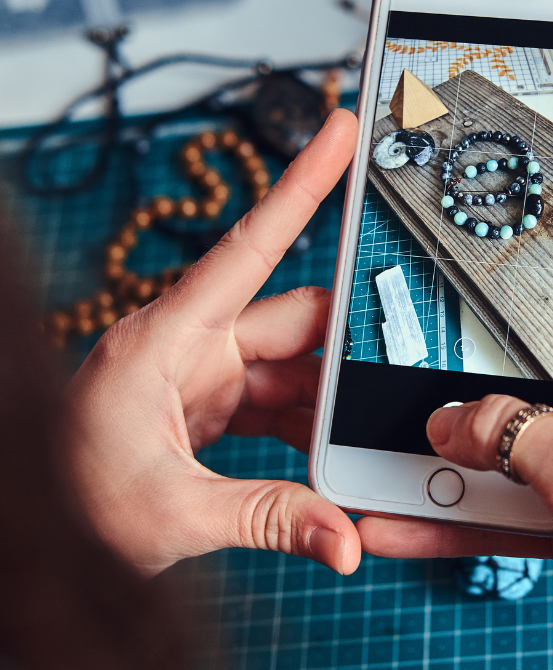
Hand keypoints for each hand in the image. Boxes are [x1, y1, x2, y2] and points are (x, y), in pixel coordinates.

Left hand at [64, 109, 361, 577]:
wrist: (31, 536)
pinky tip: (332, 457)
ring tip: (364, 438)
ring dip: (328, 403)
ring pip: (291, 366)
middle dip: (348, 350)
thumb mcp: (171, 514)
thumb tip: (346, 539)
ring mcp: (201, 374)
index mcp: (166, 339)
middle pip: (293, 320)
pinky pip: (275, 400)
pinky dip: (306, 426)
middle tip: (398, 375)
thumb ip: (270, 518)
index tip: (340, 129)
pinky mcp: (207, 405)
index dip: (302, 184)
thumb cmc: (66, 506)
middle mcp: (188, 344)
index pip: (250, 246)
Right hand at [358, 232, 552, 669]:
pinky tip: (401, 513)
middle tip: (434, 319)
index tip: (537, 202)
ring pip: (510, 427)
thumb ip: (511, 432)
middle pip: (550, 349)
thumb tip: (452, 418)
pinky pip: (496, 495)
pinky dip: (450, 506)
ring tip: (398, 429)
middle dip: (490, 342)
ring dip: (455, 436)